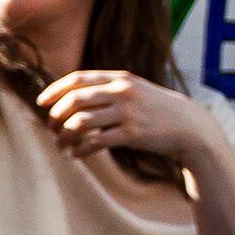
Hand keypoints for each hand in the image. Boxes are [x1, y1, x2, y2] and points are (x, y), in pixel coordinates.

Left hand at [35, 70, 206, 163]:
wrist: (192, 127)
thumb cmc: (159, 110)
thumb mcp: (137, 90)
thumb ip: (109, 89)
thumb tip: (73, 97)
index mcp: (121, 79)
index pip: (78, 80)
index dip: (54, 90)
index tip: (41, 103)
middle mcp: (123, 93)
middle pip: (75, 100)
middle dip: (56, 115)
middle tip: (51, 128)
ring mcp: (128, 113)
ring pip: (81, 122)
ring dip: (64, 135)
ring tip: (61, 144)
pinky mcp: (133, 134)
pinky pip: (97, 142)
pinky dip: (81, 149)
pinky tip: (77, 154)